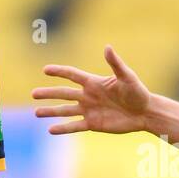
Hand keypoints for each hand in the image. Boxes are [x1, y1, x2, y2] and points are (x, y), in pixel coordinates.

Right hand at [32, 46, 151, 134]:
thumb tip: (107, 47)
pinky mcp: (93, 124)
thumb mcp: (127, 77)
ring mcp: (89, 111)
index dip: (59, 71)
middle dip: (49, 94)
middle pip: (64, 93)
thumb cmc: (138, 92)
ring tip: (36, 112)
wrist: (145, 113)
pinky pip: (75, 126)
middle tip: (33, 93)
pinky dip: (63, 128)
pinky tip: (50, 130)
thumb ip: (115, 64)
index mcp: (94, 83)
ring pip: (65, 111)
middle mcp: (88, 96)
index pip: (72, 75)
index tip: (45, 70)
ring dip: (51, 111)